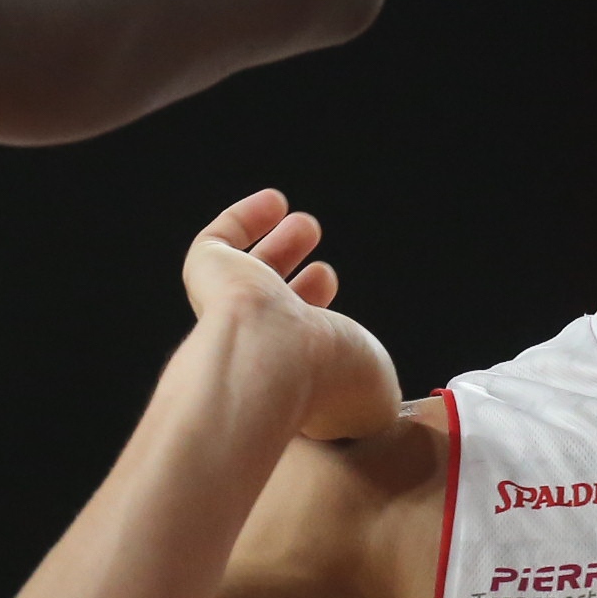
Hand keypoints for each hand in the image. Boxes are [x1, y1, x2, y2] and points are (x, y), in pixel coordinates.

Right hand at [180, 189, 399, 441]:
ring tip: (305, 225)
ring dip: (279, 248)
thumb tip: (389, 395)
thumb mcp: (379, 389)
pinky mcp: (207, 271)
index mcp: (292, 380)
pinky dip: (244, 219)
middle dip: (299, 282)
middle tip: (322, 264)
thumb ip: (379, 382)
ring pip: (248, 275)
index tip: (335, 298)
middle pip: (275, 309)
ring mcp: (228, 310)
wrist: (277, 364)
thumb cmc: (330, 383)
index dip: (318, 320)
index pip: (300, 350)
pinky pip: (218, 241)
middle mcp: (258, 346)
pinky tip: (273, 202)